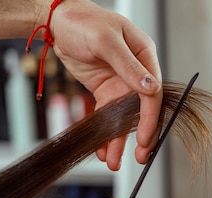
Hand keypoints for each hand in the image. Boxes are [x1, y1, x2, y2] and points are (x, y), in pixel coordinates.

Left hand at [49, 0, 162, 169]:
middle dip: (141, 136)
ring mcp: (121, 82)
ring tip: (114, 161)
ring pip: (124, 117)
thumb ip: (129, 66)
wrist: (58, 21)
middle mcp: (136, 72)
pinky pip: (107, 115)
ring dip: (119, 140)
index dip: (151, 119)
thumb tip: (151, 88)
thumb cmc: (83, 21)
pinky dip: (104, 132)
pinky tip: (101, 148)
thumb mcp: (106, 41)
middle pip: (143, 109)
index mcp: (144, 55)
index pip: (153, 93)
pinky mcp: (105, 90)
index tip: (145, 139)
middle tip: (140, 158)